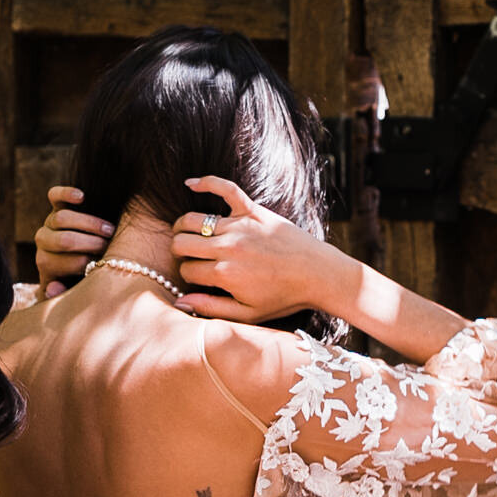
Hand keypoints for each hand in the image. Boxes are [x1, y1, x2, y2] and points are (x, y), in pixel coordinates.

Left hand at [36, 184, 113, 297]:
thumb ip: (66, 293)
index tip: (106, 263)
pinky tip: (81, 197)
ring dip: (89, 224)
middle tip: (111, 246)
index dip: (88, 263)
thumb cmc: (82, 276)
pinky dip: (67, 194)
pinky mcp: (56, 205)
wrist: (81, 254)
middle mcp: (44, 242)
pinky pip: (55, 196)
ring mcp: (49, 222)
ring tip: (110, 230)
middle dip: (91, 244)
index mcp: (47, 264)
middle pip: (64, 240)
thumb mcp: (76, 289)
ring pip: (62, 218)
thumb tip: (53, 288)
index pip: (65, 263)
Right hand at [170, 176, 344, 323]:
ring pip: (193, 220)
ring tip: (186, 233)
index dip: (187, 275)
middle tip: (187, 256)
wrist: (318, 274)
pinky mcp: (253, 210)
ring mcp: (240, 226)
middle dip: (178, 251)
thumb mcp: (247, 314)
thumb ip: (210, 308)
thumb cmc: (283, 297)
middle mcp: (228, 248)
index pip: (186, 270)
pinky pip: (225, 189)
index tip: (197, 277)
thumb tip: (179, 302)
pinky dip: (205, 183)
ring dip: (183, 227)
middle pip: (182, 243)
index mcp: (225, 275)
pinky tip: (190, 183)